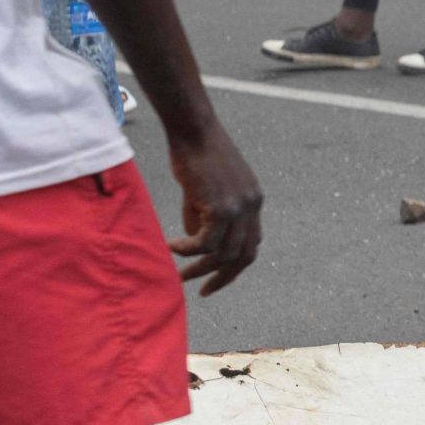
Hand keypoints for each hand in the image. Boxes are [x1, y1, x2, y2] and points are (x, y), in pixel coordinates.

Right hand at [166, 121, 262, 294]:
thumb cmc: (194, 156)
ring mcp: (240, 207)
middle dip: (224, 278)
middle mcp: (253, 206)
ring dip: (199, 269)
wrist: (193, 131)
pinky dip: (187, 251)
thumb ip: (204, 218)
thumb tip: (197, 246)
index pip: (252, 243)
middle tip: (202, 292)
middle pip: (244, 255)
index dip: (236, 265)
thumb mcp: (205, 192)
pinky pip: (205, 243)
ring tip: (178, 274)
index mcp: (254, 201)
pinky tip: (171, 247)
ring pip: (223, 254)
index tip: (215, 279)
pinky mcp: (222, 207)